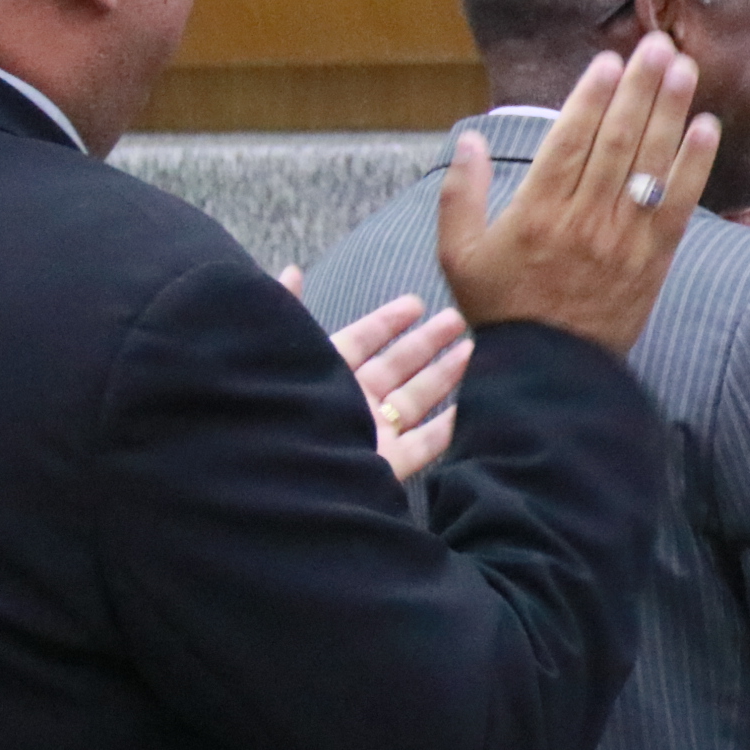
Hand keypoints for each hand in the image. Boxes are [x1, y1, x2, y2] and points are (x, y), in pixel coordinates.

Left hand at [279, 267, 472, 480]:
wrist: (270, 479)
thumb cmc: (270, 411)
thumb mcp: (276, 349)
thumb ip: (285, 310)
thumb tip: (292, 270)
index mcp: (321, 376)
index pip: (359, 342)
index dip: (386, 321)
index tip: (416, 302)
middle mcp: (348, 404)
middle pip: (396, 368)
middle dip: (427, 343)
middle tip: (459, 320)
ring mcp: (371, 435)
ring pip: (417, 400)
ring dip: (448, 375)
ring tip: (478, 351)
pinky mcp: (390, 466)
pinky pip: (428, 443)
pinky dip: (452, 425)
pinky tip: (477, 405)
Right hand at [437, 37, 717, 357]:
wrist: (549, 374)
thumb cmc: (501, 310)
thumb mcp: (458, 254)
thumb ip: (460, 194)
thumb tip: (468, 140)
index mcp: (536, 213)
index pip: (570, 141)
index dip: (592, 97)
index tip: (610, 61)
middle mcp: (584, 220)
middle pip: (617, 141)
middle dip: (640, 89)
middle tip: (660, 46)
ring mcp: (623, 240)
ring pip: (650, 165)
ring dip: (671, 113)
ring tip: (686, 69)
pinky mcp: (654, 260)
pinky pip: (679, 205)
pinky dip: (694, 165)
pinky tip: (707, 128)